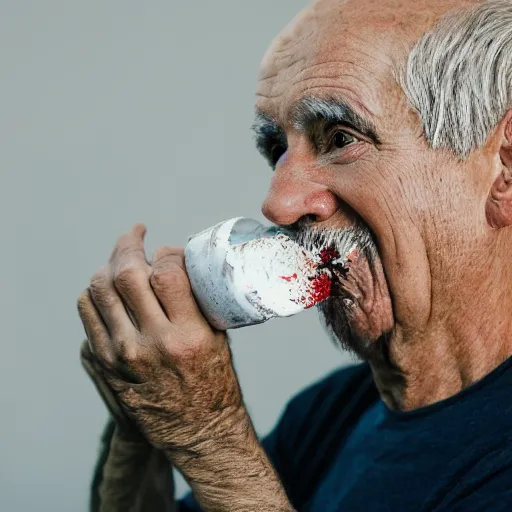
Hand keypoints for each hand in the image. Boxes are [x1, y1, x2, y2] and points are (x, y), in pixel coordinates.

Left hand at [78, 224, 245, 455]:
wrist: (198, 429)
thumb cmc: (214, 381)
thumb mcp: (218, 337)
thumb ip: (195, 299)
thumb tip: (173, 261)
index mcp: (189, 335)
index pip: (166, 273)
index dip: (166, 252)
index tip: (168, 250)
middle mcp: (153, 343)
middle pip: (126, 275)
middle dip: (128, 244)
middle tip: (135, 234)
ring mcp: (124, 355)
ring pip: (99, 290)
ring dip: (109, 265)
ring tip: (121, 259)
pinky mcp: (106, 364)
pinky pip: (88, 314)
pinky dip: (96, 293)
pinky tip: (108, 288)